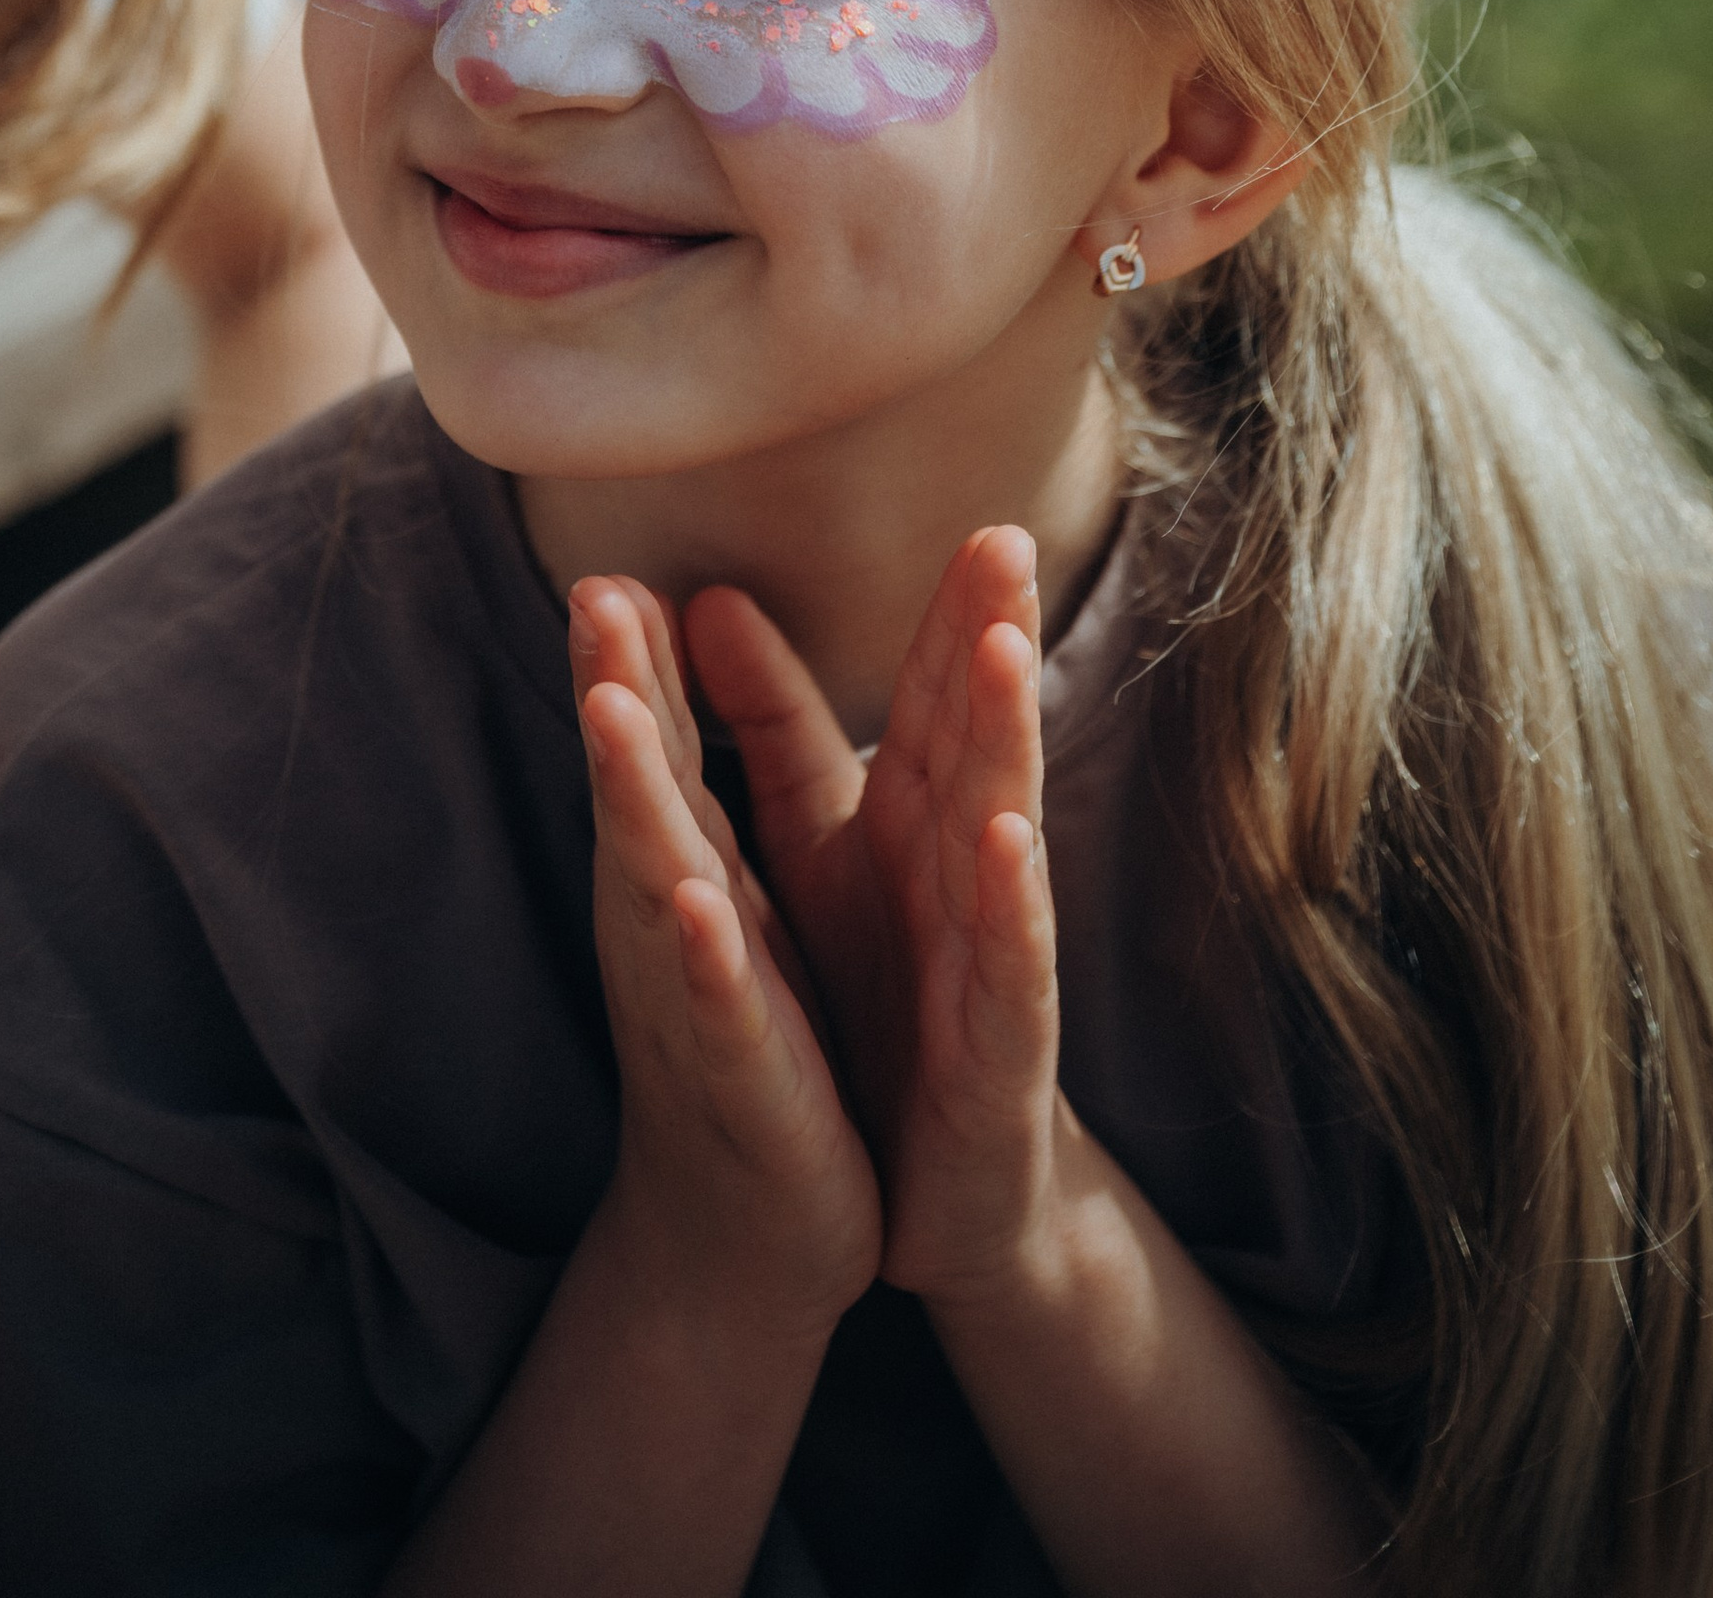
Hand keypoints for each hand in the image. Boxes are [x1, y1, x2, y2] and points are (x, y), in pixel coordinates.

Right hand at [570, 575, 882, 1331]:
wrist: (748, 1240)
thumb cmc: (745, 1044)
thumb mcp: (726, 900)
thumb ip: (706, 786)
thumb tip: (671, 669)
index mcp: (687, 873)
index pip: (660, 745)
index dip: (632, 657)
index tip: (607, 563)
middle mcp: (672, 923)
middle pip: (642, 792)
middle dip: (616, 694)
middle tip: (589, 597)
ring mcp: (699, 1003)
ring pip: (661, 882)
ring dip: (636, 798)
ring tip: (612, 712)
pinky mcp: (748, 1083)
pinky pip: (723, 1010)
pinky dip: (706, 955)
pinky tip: (692, 902)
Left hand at [684, 527, 1058, 1310]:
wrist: (924, 1193)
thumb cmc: (878, 998)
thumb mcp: (817, 852)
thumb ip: (774, 732)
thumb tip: (705, 599)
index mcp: (920, 824)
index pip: (940, 698)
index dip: (955, 614)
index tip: (981, 520)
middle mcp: (967, 873)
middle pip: (982, 739)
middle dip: (993, 640)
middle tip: (1007, 544)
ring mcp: (993, 960)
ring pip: (1001, 833)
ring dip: (1002, 741)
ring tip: (1001, 651)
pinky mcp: (998, 1051)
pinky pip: (1003, 970)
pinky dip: (1002, 906)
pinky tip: (1002, 843)